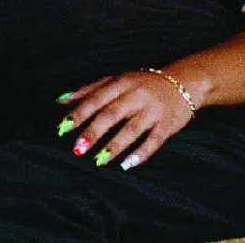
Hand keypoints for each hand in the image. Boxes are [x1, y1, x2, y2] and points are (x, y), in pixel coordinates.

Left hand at [55, 70, 195, 170]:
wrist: (184, 83)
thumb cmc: (143, 84)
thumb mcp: (117, 80)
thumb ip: (89, 90)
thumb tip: (61, 101)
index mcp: (121, 83)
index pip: (96, 99)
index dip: (79, 113)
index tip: (63, 128)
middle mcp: (136, 95)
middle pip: (112, 114)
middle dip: (94, 132)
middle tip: (78, 148)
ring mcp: (153, 111)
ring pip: (132, 129)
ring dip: (115, 145)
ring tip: (99, 160)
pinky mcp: (167, 124)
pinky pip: (154, 141)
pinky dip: (141, 153)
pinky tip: (128, 164)